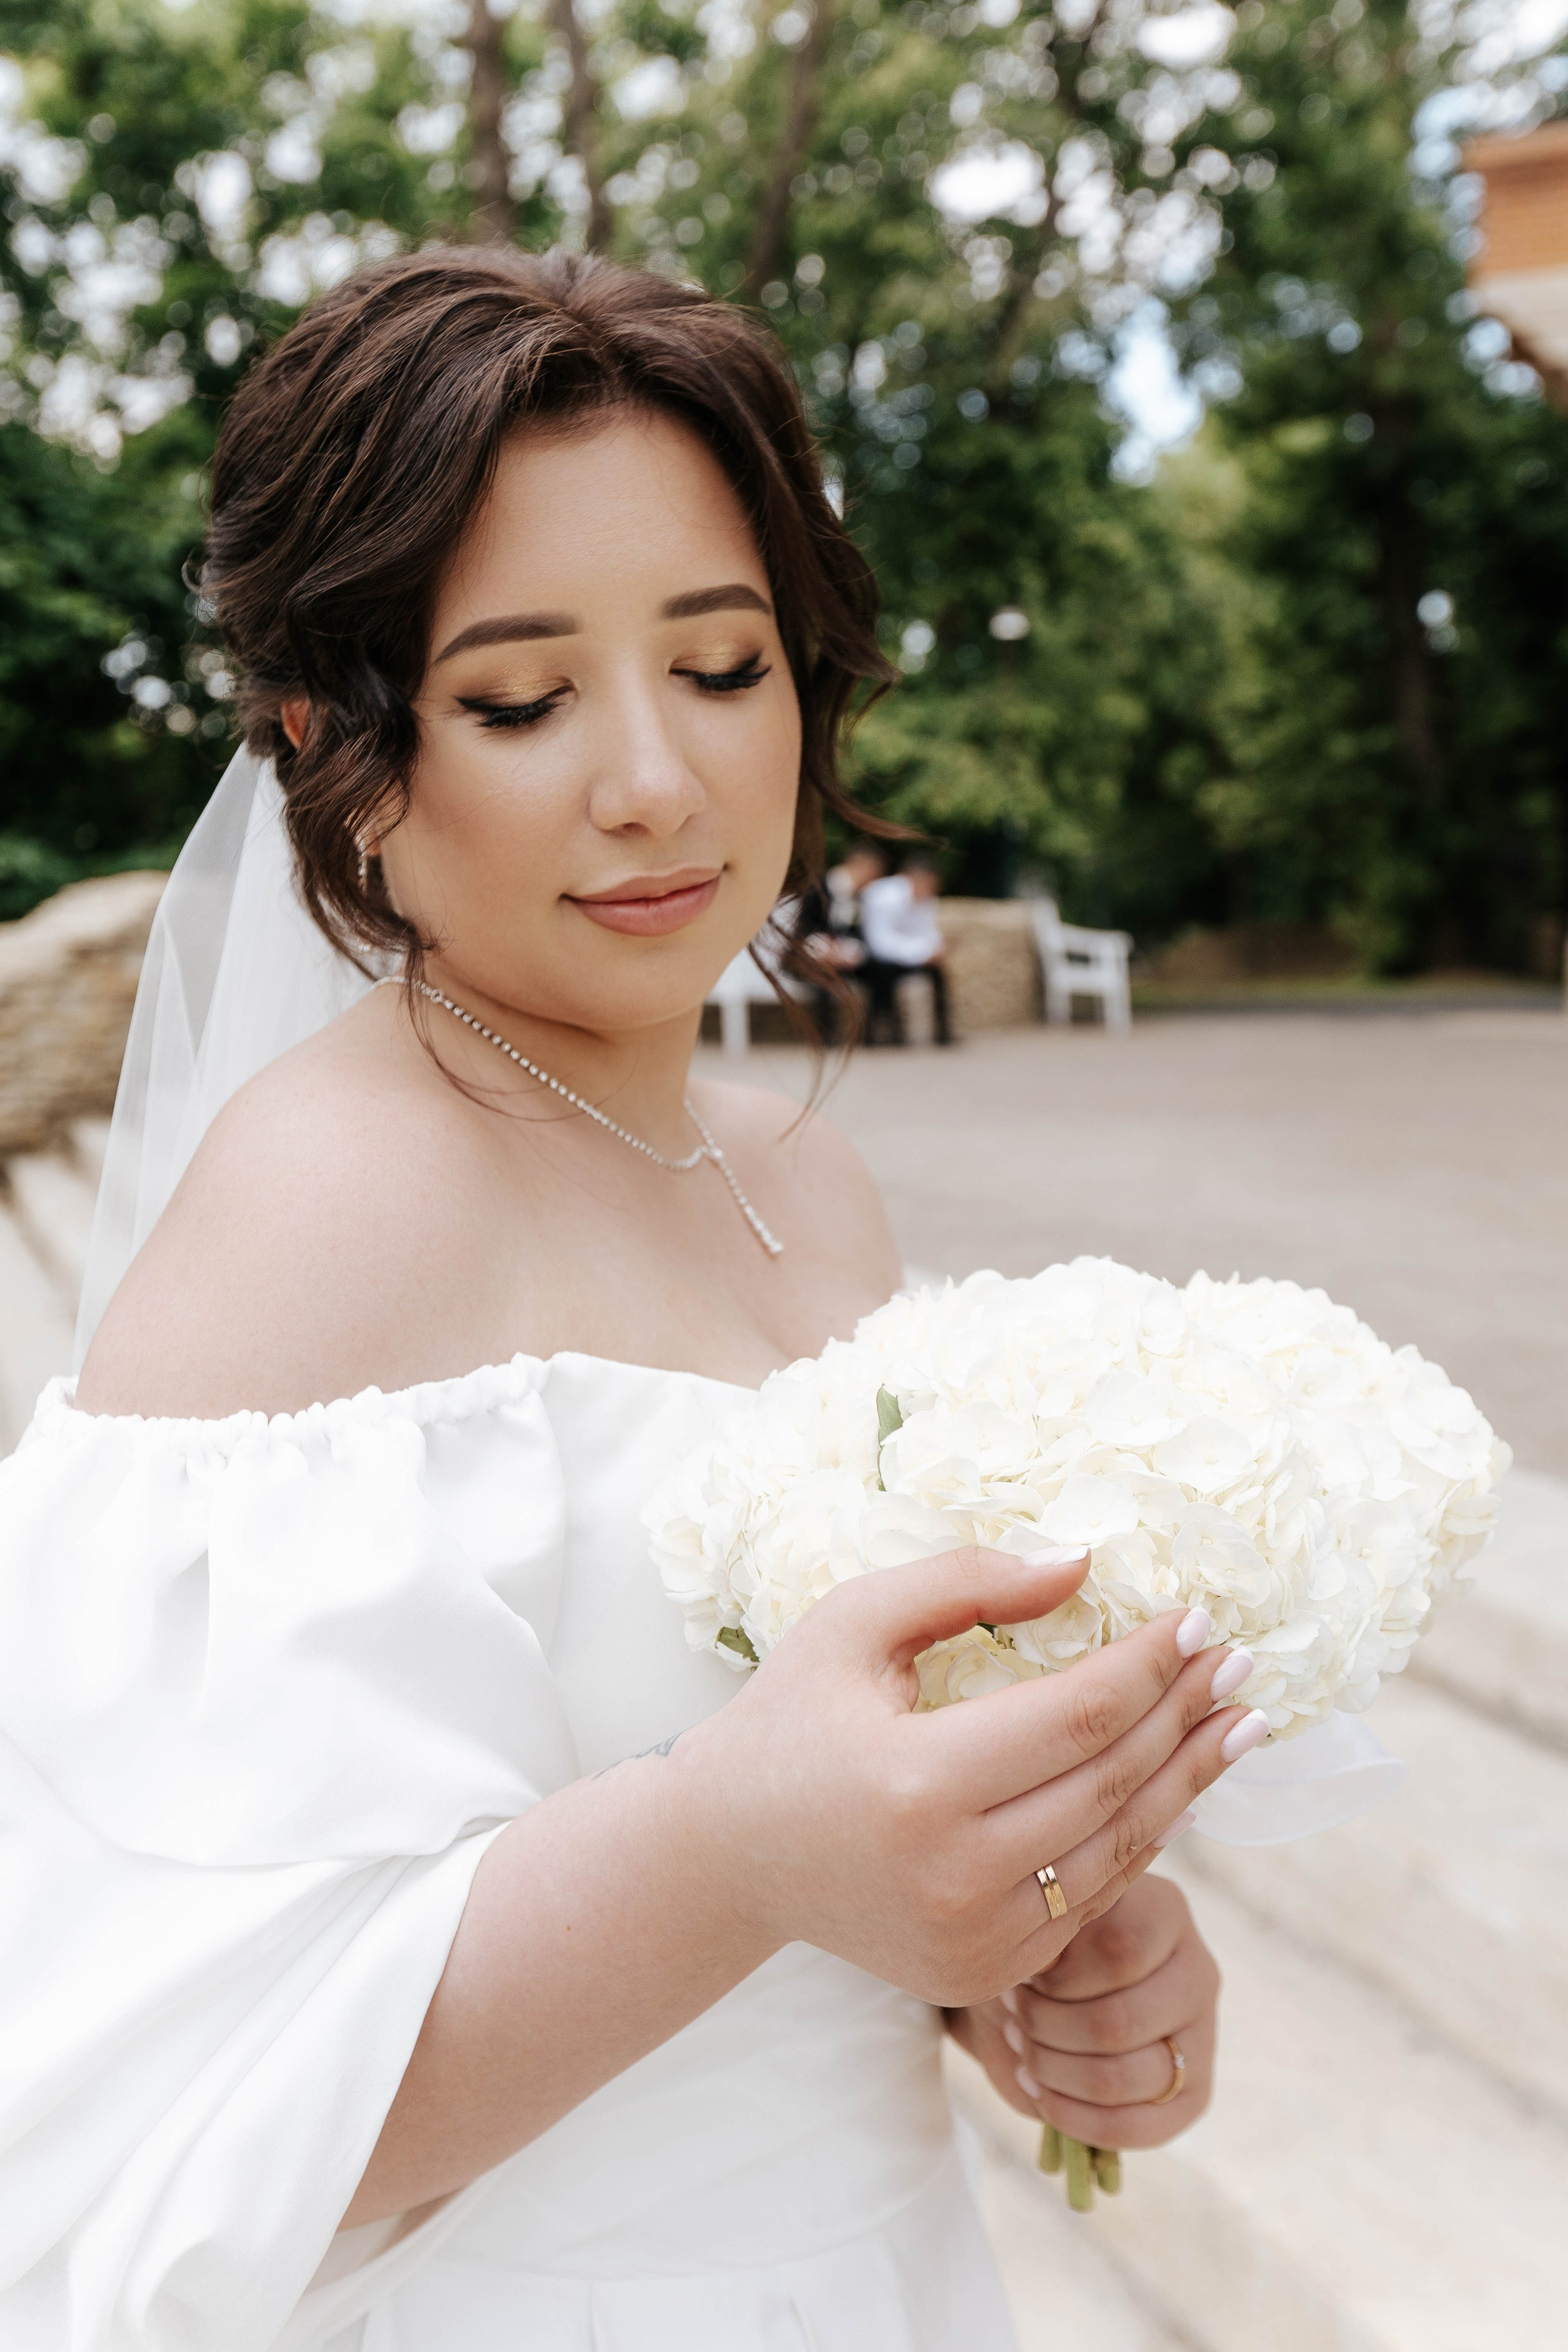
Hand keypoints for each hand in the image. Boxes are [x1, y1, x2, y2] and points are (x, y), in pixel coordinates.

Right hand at [682, 1547, 1253, 2009]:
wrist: (727, 1855)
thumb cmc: (789, 1718)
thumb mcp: (854, 1623)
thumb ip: (965, 1582)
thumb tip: (1083, 1564)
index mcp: (916, 1785)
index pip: (1077, 1718)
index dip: (1149, 1666)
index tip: (1196, 1619)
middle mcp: (952, 1878)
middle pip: (1112, 1785)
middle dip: (1187, 1716)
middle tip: (1239, 1663)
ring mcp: (971, 1940)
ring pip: (1118, 1852)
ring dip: (1188, 1781)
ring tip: (1237, 1724)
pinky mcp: (981, 1974)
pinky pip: (1089, 1900)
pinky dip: (1140, 1840)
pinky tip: (1176, 1788)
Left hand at [947, 1876, 1218, 2146]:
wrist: (1046, 1988)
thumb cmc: (1044, 1944)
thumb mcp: (1042, 1924)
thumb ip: (1048, 1936)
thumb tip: (1045, 1962)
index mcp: (1164, 1912)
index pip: (1120, 1951)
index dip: (1058, 1976)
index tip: (1020, 1974)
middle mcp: (1195, 1972)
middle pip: (1117, 2023)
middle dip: (1046, 2028)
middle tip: (1013, 2013)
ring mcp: (1201, 2037)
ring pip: (1122, 2078)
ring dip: (1053, 2071)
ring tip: (1021, 2046)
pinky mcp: (1192, 2096)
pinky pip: (1135, 2128)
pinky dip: (1072, 2117)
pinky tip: (1037, 2089)